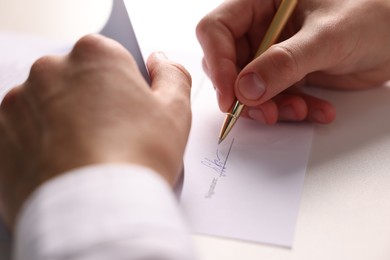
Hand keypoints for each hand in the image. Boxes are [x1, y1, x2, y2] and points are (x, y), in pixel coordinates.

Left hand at [0, 34, 191, 226]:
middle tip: (108, 138)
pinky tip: (61, 166)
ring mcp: (18, 102)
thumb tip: (160, 61)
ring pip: (45, 107)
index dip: (120, 89)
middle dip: (88, 103)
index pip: (107, 61)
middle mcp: (50, 70)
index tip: (124, 112)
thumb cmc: (137, 158)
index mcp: (94, 55)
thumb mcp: (174, 111)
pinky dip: (38, 146)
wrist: (95, 210)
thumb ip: (173, 75)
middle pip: (74, 81)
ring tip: (83, 156)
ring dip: (60, 124)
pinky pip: (21, 134)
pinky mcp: (0, 134)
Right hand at [196, 0, 389, 123]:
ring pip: (250, 87)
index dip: (218, 63)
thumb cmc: (373, 15)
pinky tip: (317, 110)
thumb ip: (285, 62)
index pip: (217, 30)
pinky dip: (292, 108)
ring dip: (272, 106)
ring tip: (301, 111)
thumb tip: (246, 89)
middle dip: (246, 94)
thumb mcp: (327, 36)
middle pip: (229, 64)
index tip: (230, 96)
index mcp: (261, 1)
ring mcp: (272, 51)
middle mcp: (261, 26)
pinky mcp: (287, 73)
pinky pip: (275, 97)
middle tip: (267, 113)